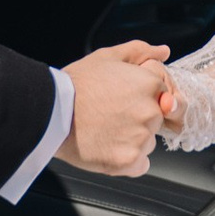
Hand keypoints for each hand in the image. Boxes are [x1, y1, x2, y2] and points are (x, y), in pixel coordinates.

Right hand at [63, 40, 178, 174]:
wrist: (51, 113)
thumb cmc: (76, 85)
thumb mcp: (107, 57)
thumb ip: (139, 51)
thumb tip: (163, 52)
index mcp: (150, 85)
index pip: (162, 95)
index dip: (140, 97)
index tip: (121, 99)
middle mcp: (150, 111)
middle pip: (156, 120)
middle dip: (138, 119)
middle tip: (110, 114)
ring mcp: (141, 138)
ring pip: (147, 142)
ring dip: (132, 140)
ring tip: (105, 129)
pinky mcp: (129, 161)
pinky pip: (140, 164)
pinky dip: (127, 160)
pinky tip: (107, 147)